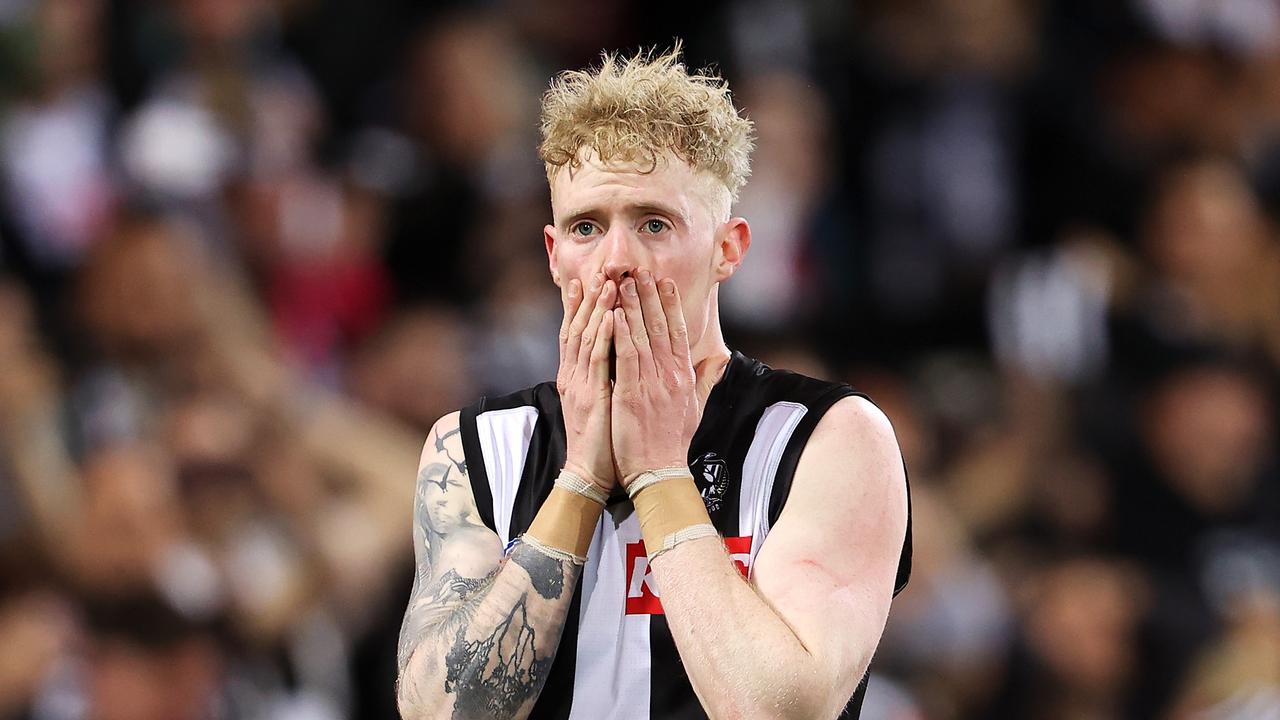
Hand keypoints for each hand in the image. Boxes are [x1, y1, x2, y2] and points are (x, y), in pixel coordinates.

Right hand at [557, 273, 617, 491]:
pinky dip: (603, 336)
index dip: (581, 307)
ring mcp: (580, 385)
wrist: (589, 472)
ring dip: (597, 309)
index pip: (578, 334)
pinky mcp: (591, 396)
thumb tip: (617, 362)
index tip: (588, 281)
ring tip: (606, 283)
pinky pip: (597, 361)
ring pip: (587, 338)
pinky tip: (610, 317)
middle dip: (588, 299)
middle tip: (597, 271)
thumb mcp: (602, 404)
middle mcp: (574, 376)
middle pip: (578, 329)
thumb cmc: (602, 440)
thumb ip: (606, 380)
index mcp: (577, 377)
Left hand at [610, 269, 698, 486]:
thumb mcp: (695, 407)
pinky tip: (613, 314)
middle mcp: (670, 375)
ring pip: (641, 336)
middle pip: (660, 326)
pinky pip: (626, 357)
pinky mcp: (632, 394)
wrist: (660, 471)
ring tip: (623, 282)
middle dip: (649, 295)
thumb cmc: (672, 442)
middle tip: (639, 270)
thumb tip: (721, 360)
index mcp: (684, 376)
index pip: (677, 331)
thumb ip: (706, 379)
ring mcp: (652, 384)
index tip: (664, 281)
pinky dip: (619, 333)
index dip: (670, 304)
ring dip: (631, 306)